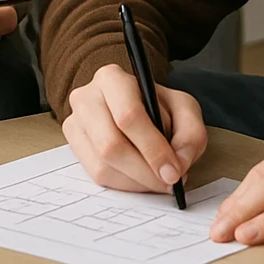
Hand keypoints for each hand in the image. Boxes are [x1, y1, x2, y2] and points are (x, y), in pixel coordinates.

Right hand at [63, 63, 207, 193]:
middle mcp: (86, 98)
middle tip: (168, 182)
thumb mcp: (183, 108)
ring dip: (136, 181)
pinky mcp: (74, 147)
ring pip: (102, 165)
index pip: (128, 116)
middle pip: (110, 145)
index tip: (173, 171)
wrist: (131, 104)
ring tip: (157, 179)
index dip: (152, 148)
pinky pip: (96, 176)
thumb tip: (179, 164)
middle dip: (144, 171)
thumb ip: (190, 133)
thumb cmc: (156, 105)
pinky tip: (140, 178)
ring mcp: (75, 123)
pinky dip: (124, 185)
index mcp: (112, 78)